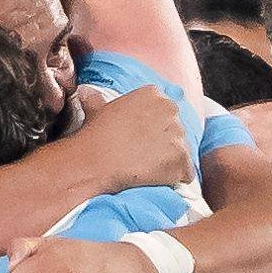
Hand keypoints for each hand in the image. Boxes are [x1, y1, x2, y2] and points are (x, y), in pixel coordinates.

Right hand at [69, 83, 196, 196]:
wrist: (96, 163)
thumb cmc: (95, 137)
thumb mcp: (95, 110)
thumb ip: (96, 98)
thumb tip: (85, 92)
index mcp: (153, 94)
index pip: (165, 113)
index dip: (153, 131)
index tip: (141, 141)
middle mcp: (170, 109)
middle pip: (176, 131)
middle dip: (164, 145)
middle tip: (144, 156)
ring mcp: (178, 134)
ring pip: (182, 152)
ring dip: (169, 163)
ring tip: (147, 170)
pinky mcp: (182, 159)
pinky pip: (186, 173)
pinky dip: (175, 179)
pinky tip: (156, 180)